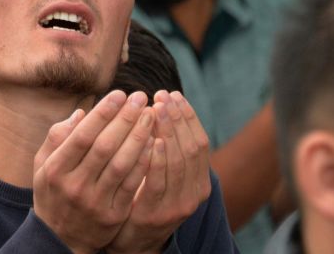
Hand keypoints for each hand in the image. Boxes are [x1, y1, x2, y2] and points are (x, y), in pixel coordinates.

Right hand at [33, 91, 155, 252]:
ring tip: (151, 115)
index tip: (120, 94)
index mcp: (55, 169)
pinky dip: (144, 162)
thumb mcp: (42, 165)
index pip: (82, 135)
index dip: (103, 113)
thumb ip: (57, 137)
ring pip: (122, 164)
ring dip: (139, 136)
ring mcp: (94, 202)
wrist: (60, 238)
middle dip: (125, 119)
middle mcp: (74, 185)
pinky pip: (132, 184)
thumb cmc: (53, 192)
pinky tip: (155, 142)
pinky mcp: (112, 215)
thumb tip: (81, 113)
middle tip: (141, 97)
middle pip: (104, 146)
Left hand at [107, 91, 210, 253]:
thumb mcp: (164, 176)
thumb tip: (160, 106)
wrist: (133, 241)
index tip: (174, 94)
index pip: (200, 143)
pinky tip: (151, 140)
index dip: (188, 117)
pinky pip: (158, 183)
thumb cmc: (145, 199)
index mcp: (199, 182)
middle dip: (177, 118)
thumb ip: (167, 149)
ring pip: (178, 162)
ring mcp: (176, 205)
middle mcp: (194, 194)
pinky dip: (157, 160)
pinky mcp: (155, 214)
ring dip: (168, 132)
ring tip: (156, 108)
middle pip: (191, 149)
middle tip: (163, 95)